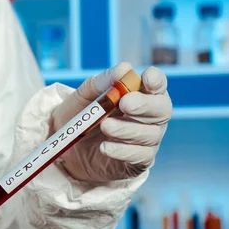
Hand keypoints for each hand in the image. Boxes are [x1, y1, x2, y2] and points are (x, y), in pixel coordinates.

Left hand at [50, 62, 171, 182]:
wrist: (66, 150)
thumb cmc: (78, 118)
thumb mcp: (82, 98)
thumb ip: (101, 83)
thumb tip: (123, 68)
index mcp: (140, 94)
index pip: (157, 84)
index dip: (156, 80)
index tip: (147, 79)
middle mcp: (150, 116)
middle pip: (162, 109)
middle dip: (145, 105)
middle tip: (125, 103)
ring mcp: (147, 139)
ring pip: (150, 134)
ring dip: (127, 129)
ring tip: (105, 126)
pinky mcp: (139, 161)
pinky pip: (140, 156)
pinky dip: (122, 151)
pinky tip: (104, 147)